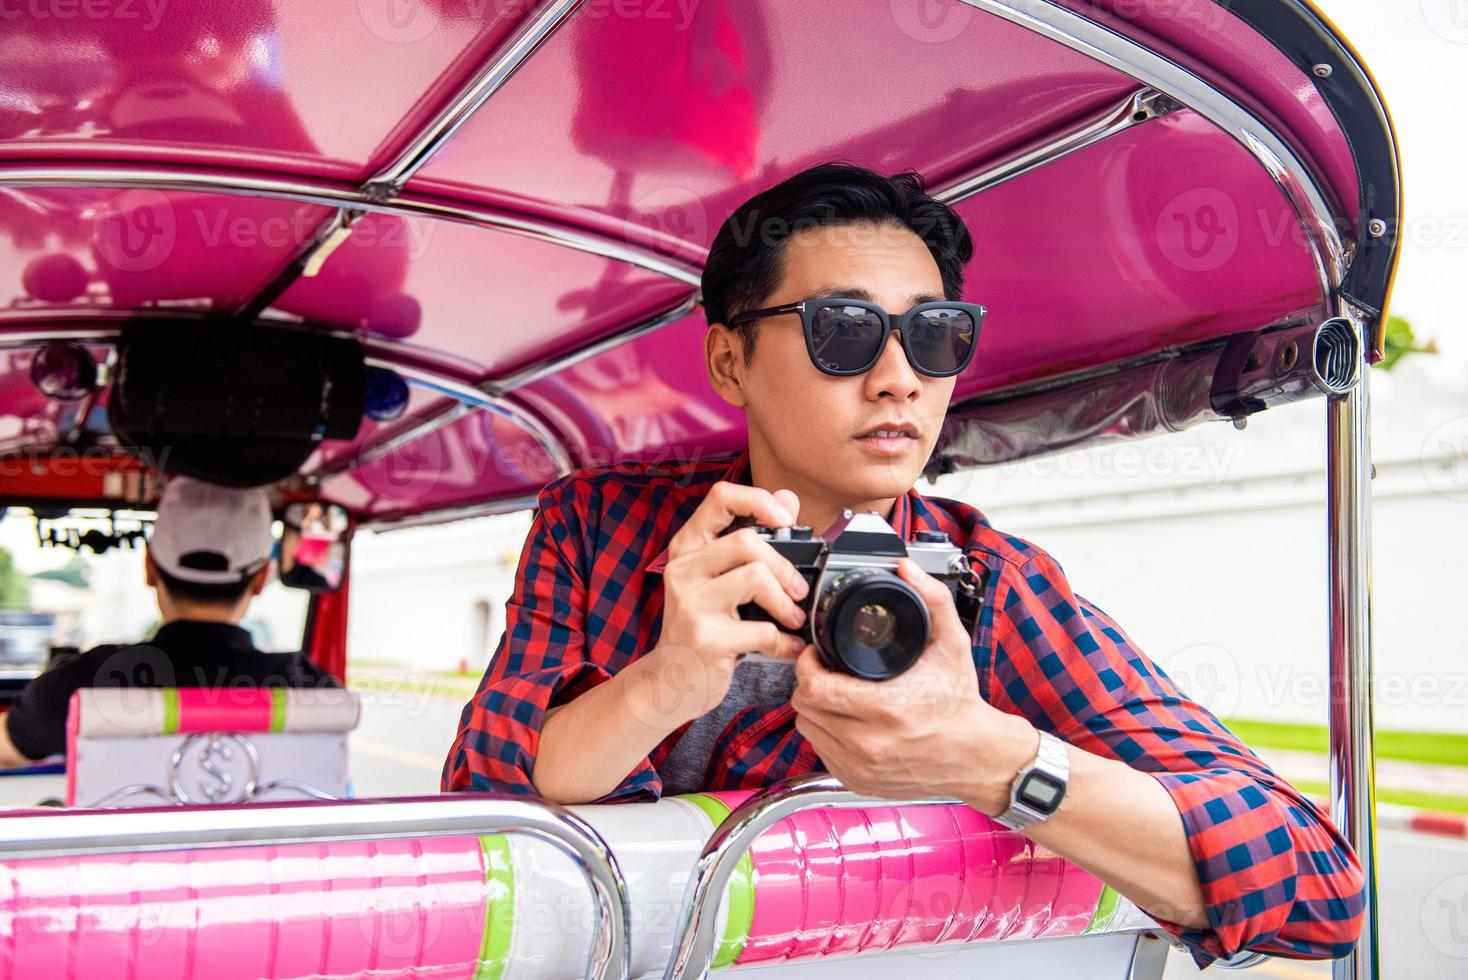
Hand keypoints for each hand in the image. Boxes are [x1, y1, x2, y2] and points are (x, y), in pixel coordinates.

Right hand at [646, 482, 810, 727]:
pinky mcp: (705, 638)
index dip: (759, 499)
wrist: (668, 681)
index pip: (720, 496)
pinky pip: (763, 629)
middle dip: (785, 566)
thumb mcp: (718, 579)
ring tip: (793, 620)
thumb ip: (751, 540)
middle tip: (798, 590)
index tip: (785, 521)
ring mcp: (691, 604)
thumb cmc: (700, 626)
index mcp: (688, 547)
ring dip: (787, 603)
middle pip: (747, 541)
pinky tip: (786, 648)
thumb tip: (789, 500)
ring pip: (756, 578)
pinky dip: (785, 642)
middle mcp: (683, 570)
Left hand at [791, 557, 1036, 812]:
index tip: (816, 653)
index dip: (807, 664)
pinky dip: (825, 732)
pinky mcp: (857, 781)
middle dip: (808, 682)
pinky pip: (820, 751)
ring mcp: (861, 767)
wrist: (977, 757)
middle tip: (824, 668)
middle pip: (804, 707)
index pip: (815, 688)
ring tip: (835, 692)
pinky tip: (844, 718)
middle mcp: (870, 743)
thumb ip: (932, 599)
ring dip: (814, 708)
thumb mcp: (952, 644)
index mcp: (887, 709)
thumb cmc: (961, 703)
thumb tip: (908, 568)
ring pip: (806, 729)